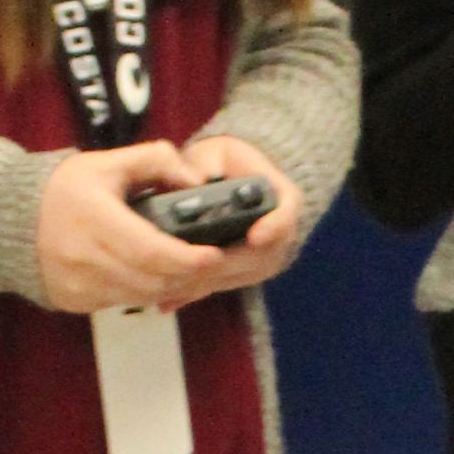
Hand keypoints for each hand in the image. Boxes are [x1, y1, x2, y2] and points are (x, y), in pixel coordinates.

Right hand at [33, 144, 301, 318]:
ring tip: (188, 270)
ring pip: (141, 296)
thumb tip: (195, 179)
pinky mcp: (74, 300)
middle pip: (152, 278)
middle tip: (210, 263)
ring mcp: (77, 283)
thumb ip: (155, 161)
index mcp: (94, 217)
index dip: (187, 257)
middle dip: (188, 274)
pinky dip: (144, 293)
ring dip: (170, 286)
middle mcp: (84, 255)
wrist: (10, 217)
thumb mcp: (107, 162)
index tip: (213, 254)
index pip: (151, 249)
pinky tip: (155, 277)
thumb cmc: (63, 187)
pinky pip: (121, 303)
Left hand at [147, 130, 309, 280]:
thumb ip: (207, 163)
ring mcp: (265, 260)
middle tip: (189, 266)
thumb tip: (194, 181)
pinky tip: (166, 301)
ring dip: (204, 283)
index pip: (287, 216)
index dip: (274, 227)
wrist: (236, 179)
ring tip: (167, 286)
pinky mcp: (245, 275)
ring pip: (237, 278)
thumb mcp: (218, 152)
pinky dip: (194, 293)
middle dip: (221, 263)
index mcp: (282, 198)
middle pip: (259, 258)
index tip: (255, 235)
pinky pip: (222, 287)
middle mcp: (280, 235)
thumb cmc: (225, 162)